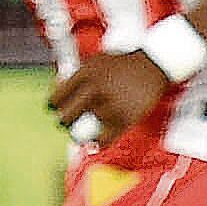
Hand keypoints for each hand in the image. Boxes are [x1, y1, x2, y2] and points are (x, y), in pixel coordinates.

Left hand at [45, 48, 173, 147]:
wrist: (152, 65)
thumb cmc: (121, 65)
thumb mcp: (95, 62)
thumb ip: (75, 77)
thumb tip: (56, 94)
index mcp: (85, 75)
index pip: (57, 97)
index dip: (54, 105)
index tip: (55, 108)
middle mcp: (96, 90)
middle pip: (66, 117)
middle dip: (64, 122)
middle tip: (67, 123)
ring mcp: (110, 106)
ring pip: (85, 130)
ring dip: (85, 132)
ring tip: (87, 131)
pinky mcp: (125, 118)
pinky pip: (105, 139)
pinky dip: (100, 142)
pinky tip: (97, 142)